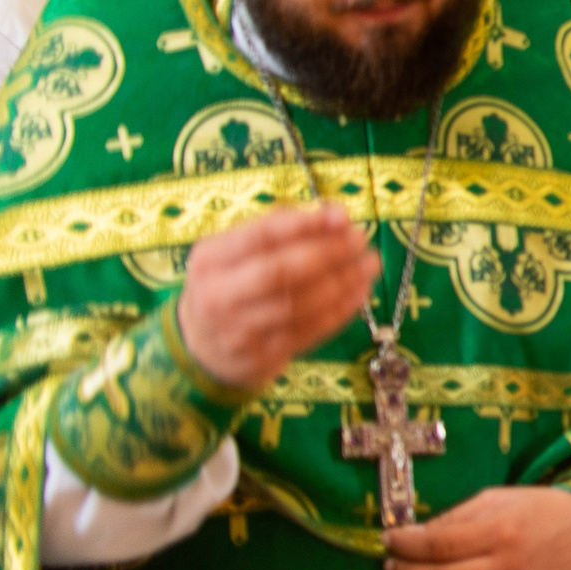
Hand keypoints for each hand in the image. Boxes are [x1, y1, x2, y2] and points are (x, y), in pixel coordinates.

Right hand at [177, 206, 378, 389]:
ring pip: (298, 305)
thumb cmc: (230, 284)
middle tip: (359, 240)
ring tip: (369, 263)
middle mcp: (219, 295)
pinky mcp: (263, 356)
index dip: (304, 224)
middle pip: (279, 272)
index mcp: (210, 260)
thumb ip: (281, 226)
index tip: (341, 216)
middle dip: (327, 253)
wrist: (201, 347)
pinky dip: (340, 310)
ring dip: (341, 282)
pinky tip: (360, 291)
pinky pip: (309, 331)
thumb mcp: (235, 250)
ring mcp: (240, 330)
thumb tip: (335, 213)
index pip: (259, 236)